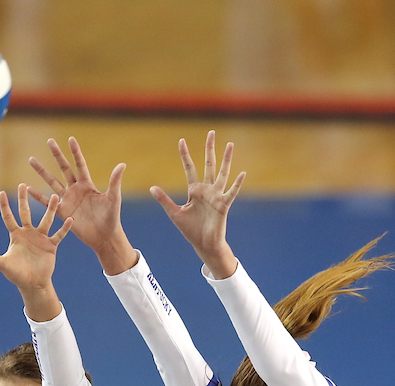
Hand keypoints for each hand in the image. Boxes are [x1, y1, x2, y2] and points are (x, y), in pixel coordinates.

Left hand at [0, 184, 72, 299]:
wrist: (33, 284)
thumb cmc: (16, 274)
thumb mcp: (2, 264)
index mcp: (16, 236)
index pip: (8, 218)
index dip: (5, 206)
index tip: (1, 193)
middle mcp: (28, 233)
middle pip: (25, 213)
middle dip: (23, 200)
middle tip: (23, 184)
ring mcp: (40, 238)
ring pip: (46, 220)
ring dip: (49, 209)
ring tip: (54, 196)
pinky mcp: (51, 245)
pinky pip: (59, 234)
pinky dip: (64, 228)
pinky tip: (70, 219)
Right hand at [28, 137, 136, 274]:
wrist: (104, 236)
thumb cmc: (111, 217)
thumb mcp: (113, 198)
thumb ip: (114, 181)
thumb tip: (122, 164)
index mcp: (87, 184)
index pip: (80, 164)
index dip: (75, 152)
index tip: (70, 138)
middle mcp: (76, 189)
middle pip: (64, 168)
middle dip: (57, 155)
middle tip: (49, 140)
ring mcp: (68, 200)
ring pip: (52, 182)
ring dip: (42, 171)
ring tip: (31, 159)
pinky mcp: (62, 212)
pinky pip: (47, 202)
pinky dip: (37, 196)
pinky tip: (28, 188)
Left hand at [150, 132, 243, 277]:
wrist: (203, 244)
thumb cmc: (190, 230)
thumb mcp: (174, 213)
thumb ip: (164, 199)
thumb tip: (152, 187)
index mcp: (194, 190)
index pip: (189, 167)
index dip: (185, 154)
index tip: (181, 140)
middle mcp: (206, 189)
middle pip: (208, 164)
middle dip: (209, 148)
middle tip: (211, 132)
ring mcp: (216, 196)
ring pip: (222, 173)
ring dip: (226, 159)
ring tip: (230, 144)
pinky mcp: (223, 205)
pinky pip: (231, 192)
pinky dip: (237, 183)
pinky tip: (242, 173)